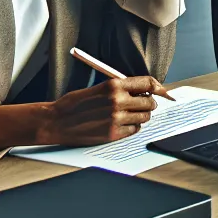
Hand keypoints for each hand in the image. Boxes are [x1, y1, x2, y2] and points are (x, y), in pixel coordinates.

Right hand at [42, 76, 165, 145]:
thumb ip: (119, 88)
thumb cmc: (74, 104)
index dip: (157, 87)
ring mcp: (116, 118)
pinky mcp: (113, 133)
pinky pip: (135, 130)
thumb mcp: (98, 88)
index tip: (161, 91)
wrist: (57, 121)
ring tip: (129, 115)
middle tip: (142, 104)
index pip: (147, 83)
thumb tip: (141, 91)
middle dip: (148, 103)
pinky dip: (132, 127)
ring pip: (144, 117)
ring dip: (141, 116)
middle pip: (149, 102)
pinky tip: (122, 124)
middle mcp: (117, 101)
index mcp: (113, 85)